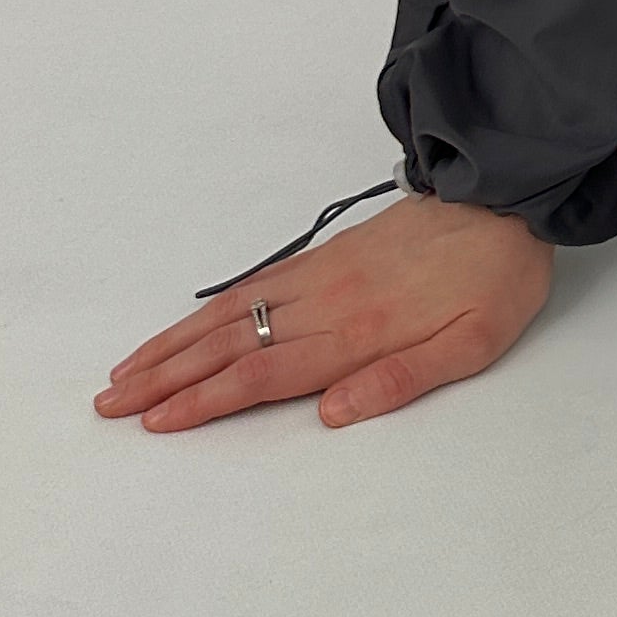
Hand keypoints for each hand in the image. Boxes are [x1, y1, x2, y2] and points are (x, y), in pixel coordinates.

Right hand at [96, 192, 552, 434]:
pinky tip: (186, 326)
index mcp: (361, 331)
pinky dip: (209, 309)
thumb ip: (402, 380)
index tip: (156, 422)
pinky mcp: (327, 256)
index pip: (265, 374)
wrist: (508, 195)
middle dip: (165, 378)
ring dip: (173, 344)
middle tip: (108, 404)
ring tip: (125, 371)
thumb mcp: (474, 343)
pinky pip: (255, 284)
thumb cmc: (497, 279)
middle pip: (231, 345)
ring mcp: (322, 273)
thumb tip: (331, 416)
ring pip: (231, 314)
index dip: (207, 400)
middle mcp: (328, 301)